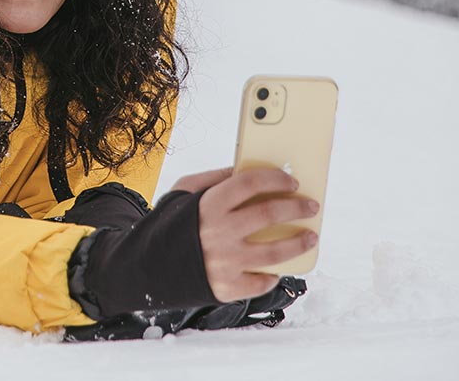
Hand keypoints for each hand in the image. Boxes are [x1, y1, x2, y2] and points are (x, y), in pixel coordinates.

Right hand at [173, 167, 318, 302]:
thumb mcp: (183, 193)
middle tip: (309, 206)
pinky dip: (272, 276)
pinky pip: (261, 283)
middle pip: (269, 214)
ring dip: (299, 242)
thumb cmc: (170, 225)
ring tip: (310, 237)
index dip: (275, 178)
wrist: (148, 267)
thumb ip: (214, 179)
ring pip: (275, 252)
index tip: (291, 180)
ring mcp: (224, 262)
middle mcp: (218, 232)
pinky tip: (277, 268)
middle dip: (296, 207)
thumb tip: (246, 170)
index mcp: (207, 205)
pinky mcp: (227, 288)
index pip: (250, 183)